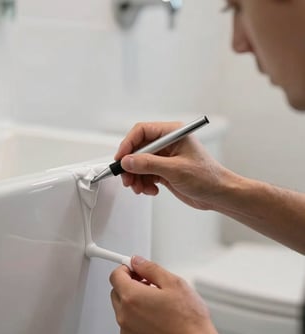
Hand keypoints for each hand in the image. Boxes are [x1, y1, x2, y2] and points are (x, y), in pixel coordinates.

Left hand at [110, 256, 220, 333]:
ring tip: (155, 300)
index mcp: (132, 297)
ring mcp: (127, 330)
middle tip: (148, 282)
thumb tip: (137, 261)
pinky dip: (136, 315)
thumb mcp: (173, 283)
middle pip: (117, 290)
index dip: (126, 268)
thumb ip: (150, 268)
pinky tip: (155, 314)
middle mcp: (125, 315)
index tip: (135, 268)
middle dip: (130, 283)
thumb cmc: (188, 320)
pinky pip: (128, 321)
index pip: (116, 275)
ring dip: (133, 299)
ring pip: (122, 306)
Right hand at [115, 121, 230, 209]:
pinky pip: (145, 174)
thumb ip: (149, 164)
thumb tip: (128, 161)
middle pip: (138, 149)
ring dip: (136, 177)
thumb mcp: (176, 170)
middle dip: (131, 166)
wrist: (219, 195)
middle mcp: (167, 143)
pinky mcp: (163, 170)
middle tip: (127, 179)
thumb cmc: (208, 177)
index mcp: (173, 133)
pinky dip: (143, 183)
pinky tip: (151, 190)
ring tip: (140, 188)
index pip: (142, 131)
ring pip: (139, 164)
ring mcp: (165, 157)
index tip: (121, 159)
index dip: (128, 144)